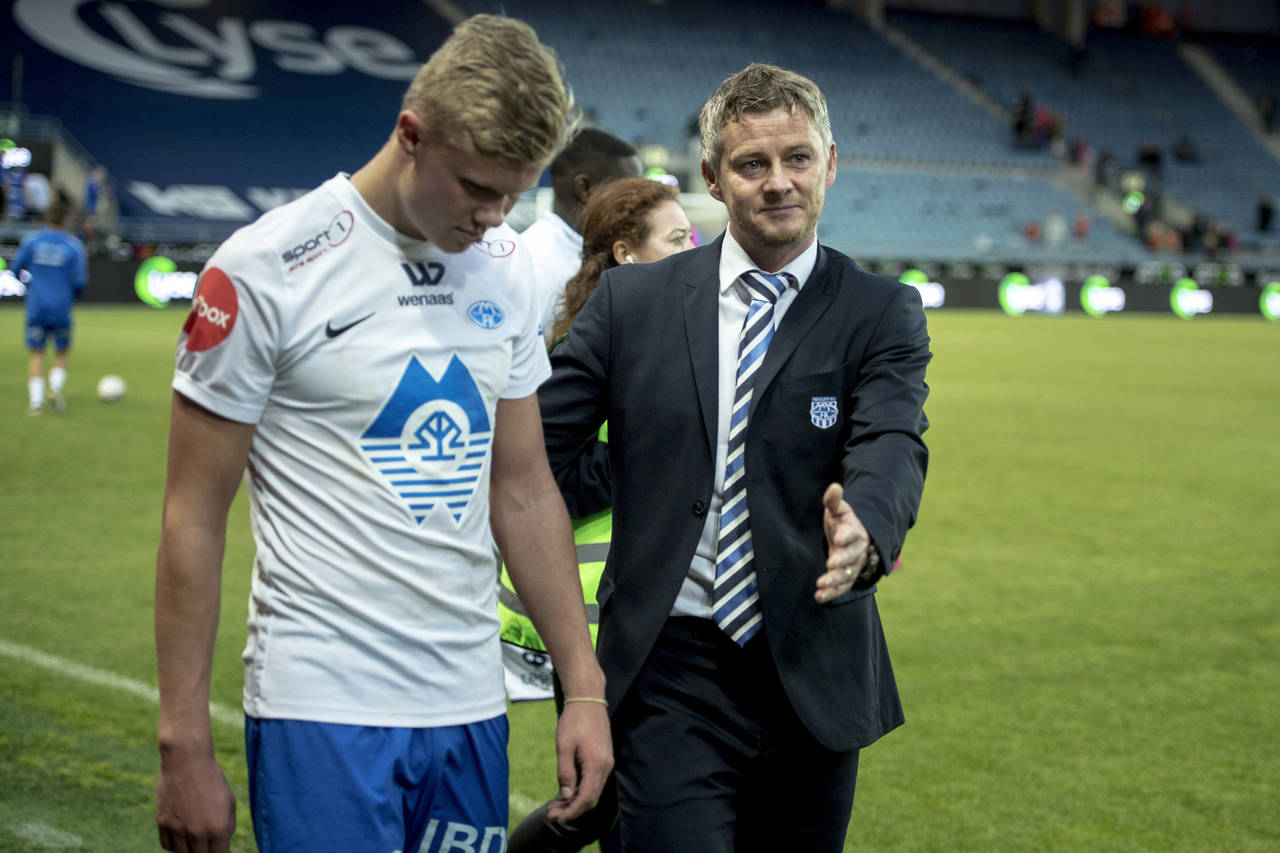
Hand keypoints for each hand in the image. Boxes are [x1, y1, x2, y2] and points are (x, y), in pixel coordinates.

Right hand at [156, 746, 235, 851]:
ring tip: (194, 835)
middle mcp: (197, 833)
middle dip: (204, 852)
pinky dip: (174, 843)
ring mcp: (178, 830)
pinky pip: (167, 845)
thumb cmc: (212, 781)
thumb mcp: (229, 803)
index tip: (219, 850)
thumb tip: (221, 846)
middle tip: (206, 843)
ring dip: (188, 849)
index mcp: (218, 828)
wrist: (187, 761)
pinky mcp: (162, 823)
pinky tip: (181, 832)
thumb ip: (227, 828)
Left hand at [547, 700, 612, 822]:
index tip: (556, 817)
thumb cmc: (574, 721)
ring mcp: (607, 763)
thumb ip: (565, 773)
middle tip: (552, 814)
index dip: (571, 812)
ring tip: (556, 805)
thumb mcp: (564, 747)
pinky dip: (581, 790)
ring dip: (576, 801)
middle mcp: (606, 767)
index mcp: (596, 765)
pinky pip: (594, 781)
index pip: (586, 799)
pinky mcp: (604, 759)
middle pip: (591, 799)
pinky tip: (567, 791)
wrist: (588, 699)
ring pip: (593, 791)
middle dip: (572, 810)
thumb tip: (565, 796)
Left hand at [815, 482, 869, 603]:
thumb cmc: (843, 523)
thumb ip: (834, 501)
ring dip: (834, 580)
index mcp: (855, 531)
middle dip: (842, 560)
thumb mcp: (839, 510)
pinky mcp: (847, 578)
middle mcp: (857, 551)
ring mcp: (853, 566)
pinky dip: (831, 593)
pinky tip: (819, 597)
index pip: (853, 533)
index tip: (838, 538)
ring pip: (846, 575)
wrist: (853, 540)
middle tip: (830, 564)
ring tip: (820, 585)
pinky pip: (842, 588)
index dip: (846, 535)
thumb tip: (835, 487)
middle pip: (851, 556)